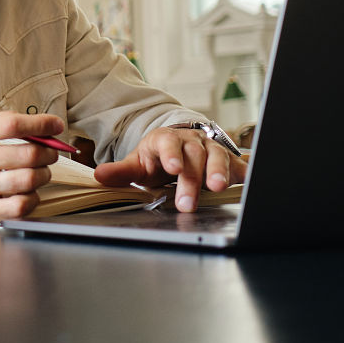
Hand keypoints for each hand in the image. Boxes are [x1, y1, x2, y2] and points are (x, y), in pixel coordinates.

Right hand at [0, 112, 63, 222]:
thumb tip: (34, 125)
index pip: (12, 125)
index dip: (41, 124)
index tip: (55, 125)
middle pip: (27, 154)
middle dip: (49, 152)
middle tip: (50, 152)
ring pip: (27, 181)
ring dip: (43, 175)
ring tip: (40, 173)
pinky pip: (19, 207)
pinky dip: (32, 199)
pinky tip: (28, 193)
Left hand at [93, 127, 247, 211]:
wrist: (179, 150)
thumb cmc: (158, 158)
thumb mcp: (138, 163)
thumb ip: (121, 172)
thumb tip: (99, 176)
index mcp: (166, 140)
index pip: (168, 143)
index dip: (171, 154)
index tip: (173, 168)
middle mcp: (191, 141)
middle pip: (193, 156)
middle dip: (191, 179)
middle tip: (186, 203)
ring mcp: (212, 149)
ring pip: (218, 157)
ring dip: (218, 171)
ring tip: (217, 187)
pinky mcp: (229, 161)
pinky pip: (238, 165)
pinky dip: (242, 173)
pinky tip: (244, 182)